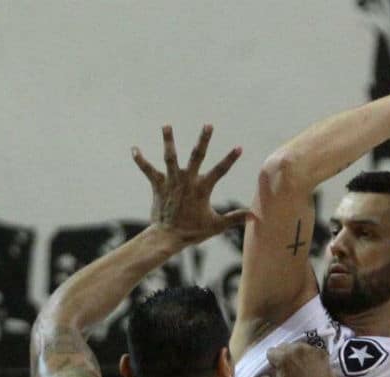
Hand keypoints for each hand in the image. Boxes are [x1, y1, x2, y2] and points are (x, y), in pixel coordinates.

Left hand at [132, 125, 251, 243]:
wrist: (167, 238)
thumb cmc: (192, 232)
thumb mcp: (216, 226)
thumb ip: (235, 218)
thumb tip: (255, 216)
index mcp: (202, 189)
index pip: (220, 171)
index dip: (230, 159)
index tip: (239, 147)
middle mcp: (187, 181)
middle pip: (197, 156)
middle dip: (203, 140)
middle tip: (208, 125)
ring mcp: (171, 182)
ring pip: (170, 157)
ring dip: (168, 141)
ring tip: (166, 125)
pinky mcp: (158, 186)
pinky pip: (148, 170)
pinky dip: (141, 161)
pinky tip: (134, 149)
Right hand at [259, 343, 338, 376]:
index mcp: (283, 357)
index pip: (271, 352)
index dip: (272, 362)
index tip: (276, 370)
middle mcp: (297, 349)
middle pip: (284, 347)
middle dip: (283, 355)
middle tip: (287, 368)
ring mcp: (312, 350)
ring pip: (298, 347)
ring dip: (296, 354)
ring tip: (299, 367)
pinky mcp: (323, 354)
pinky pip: (311, 351)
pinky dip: (309, 356)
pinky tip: (310, 367)